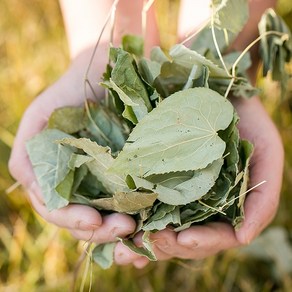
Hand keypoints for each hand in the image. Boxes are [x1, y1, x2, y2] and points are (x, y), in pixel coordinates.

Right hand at [8, 48, 135, 244]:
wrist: (104, 73)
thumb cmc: (70, 93)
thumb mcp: (40, 117)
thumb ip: (28, 155)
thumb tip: (31, 189)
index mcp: (56, 178)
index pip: (59, 211)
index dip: (73, 220)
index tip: (94, 220)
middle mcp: (79, 186)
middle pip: (85, 221)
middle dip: (102, 230)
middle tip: (125, 228)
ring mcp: (102, 183)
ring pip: (108, 218)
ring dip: (121, 231)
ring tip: (139, 233)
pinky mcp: (126, 177)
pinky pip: (131, 203)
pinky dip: (139, 220)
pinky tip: (150, 228)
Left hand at [113, 96, 283, 267]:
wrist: (223, 96)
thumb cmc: (248, 123)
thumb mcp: (266, 154)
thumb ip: (264, 198)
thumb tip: (243, 240)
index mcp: (227, 207)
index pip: (216, 236)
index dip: (202, 242)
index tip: (185, 238)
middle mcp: (201, 206)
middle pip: (184, 239)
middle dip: (166, 246)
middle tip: (145, 244)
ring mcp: (178, 195)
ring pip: (161, 229)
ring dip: (144, 242)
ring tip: (122, 249)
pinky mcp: (157, 181)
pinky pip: (144, 207)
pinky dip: (133, 224)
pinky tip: (117, 233)